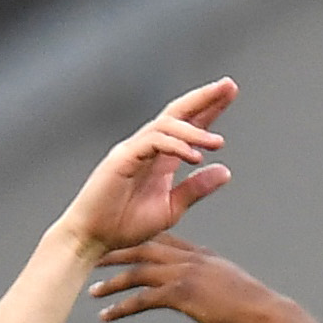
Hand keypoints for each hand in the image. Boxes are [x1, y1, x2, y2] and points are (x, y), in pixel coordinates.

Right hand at [58, 81, 236, 258]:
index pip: (188, 124)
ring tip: (218, 143)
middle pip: (177, 113)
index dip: (209, 107)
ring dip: (194, 131)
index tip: (230, 92)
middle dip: (203, 98)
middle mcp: (147, 147)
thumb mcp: (171, 208)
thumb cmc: (124, 224)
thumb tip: (225, 170)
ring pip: (166, 125)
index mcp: (161, 157)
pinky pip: (152, 143)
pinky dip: (175, 146)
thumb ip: (195, 189)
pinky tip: (195, 156)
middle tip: (229, 85)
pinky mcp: (122, 159)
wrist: (93, 237)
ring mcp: (133, 150)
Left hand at [88, 234, 288, 322]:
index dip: (137, 243)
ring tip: (93, 291)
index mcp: (200, 255)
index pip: (162, 242)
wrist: (267, 315)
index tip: (119, 246)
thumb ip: (212, 281)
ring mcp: (184, 275)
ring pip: (137, 272)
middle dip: (115, 253)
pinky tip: (107, 315)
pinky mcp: (182, 295)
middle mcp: (189, 260)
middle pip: (142, 249)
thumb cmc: (254, 307)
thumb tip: (205, 290)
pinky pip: (143, 299)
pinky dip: (122, 307)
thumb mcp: (230, 285)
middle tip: (94, 258)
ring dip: (112, 282)